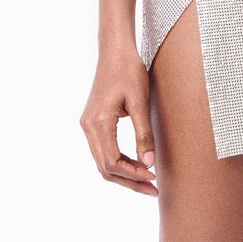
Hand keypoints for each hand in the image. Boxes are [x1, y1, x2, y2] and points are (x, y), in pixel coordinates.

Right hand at [80, 45, 158, 196]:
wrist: (114, 51)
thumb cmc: (129, 71)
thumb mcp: (141, 102)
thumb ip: (144, 134)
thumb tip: (150, 163)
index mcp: (98, 122)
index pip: (113, 162)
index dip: (134, 175)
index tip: (154, 178)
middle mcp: (87, 126)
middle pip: (105, 168)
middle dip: (129, 181)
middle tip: (153, 190)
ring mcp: (87, 125)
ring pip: (103, 162)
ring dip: (124, 174)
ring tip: (149, 181)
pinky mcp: (92, 122)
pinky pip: (103, 151)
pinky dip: (120, 162)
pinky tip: (138, 164)